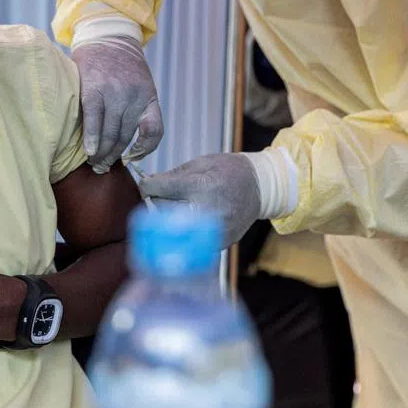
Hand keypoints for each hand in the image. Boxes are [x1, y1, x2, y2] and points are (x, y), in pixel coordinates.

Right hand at [71, 36, 162, 171]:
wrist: (108, 37)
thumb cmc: (124, 67)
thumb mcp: (142, 85)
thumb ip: (140, 108)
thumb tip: (132, 145)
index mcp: (149, 97)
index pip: (154, 131)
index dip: (144, 149)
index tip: (131, 157)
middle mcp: (134, 97)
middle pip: (124, 136)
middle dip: (112, 156)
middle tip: (102, 166)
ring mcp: (113, 93)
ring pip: (109, 132)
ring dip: (100, 152)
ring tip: (93, 161)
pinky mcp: (93, 89)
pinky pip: (93, 119)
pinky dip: (91, 138)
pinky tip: (87, 150)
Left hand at [140, 154, 261, 244]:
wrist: (261, 188)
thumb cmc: (230, 171)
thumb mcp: (202, 163)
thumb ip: (173, 175)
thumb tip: (147, 185)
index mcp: (202, 186)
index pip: (159, 189)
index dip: (148, 184)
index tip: (147, 183)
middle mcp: (207, 212)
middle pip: (162, 210)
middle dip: (160, 200)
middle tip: (169, 194)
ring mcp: (213, 231)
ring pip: (173, 229)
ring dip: (171, 218)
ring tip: (182, 206)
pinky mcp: (218, 244)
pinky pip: (189, 240)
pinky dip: (186, 231)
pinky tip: (194, 219)